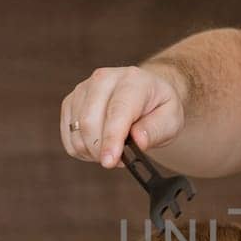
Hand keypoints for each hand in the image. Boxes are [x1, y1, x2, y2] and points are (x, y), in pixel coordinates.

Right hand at [60, 65, 184, 167]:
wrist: (146, 94)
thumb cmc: (159, 108)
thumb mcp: (171, 119)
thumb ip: (156, 130)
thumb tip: (138, 141)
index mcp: (132, 80)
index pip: (117, 111)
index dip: (111, 138)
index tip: (109, 161)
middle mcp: (103, 79)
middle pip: (90, 122)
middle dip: (101, 150)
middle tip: (121, 160)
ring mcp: (83, 89)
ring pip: (77, 132)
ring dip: (93, 152)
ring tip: (114, 150)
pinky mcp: (70, 102)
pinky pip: (68, 137)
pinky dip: (82, 150)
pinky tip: (100, 146)